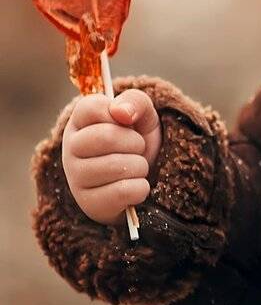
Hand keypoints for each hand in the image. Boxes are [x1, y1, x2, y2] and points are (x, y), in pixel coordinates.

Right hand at [61, 89, 161, 227]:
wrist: (145, 179)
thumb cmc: (137, 141)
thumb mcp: (143, 115)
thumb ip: (135, 102)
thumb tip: (121, 112)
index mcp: (79, 121)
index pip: (92, 107)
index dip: (120, 113)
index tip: (127, 122)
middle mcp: (70, 147)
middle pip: (107, 136)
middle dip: (135, 142)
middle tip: (137, 148)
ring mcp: (75, 177)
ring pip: (118, 166)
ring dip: (140, 166)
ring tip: (135, 167)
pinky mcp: (88, 203)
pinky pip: (124, 191)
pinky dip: (140, 188)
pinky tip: (134, 186)